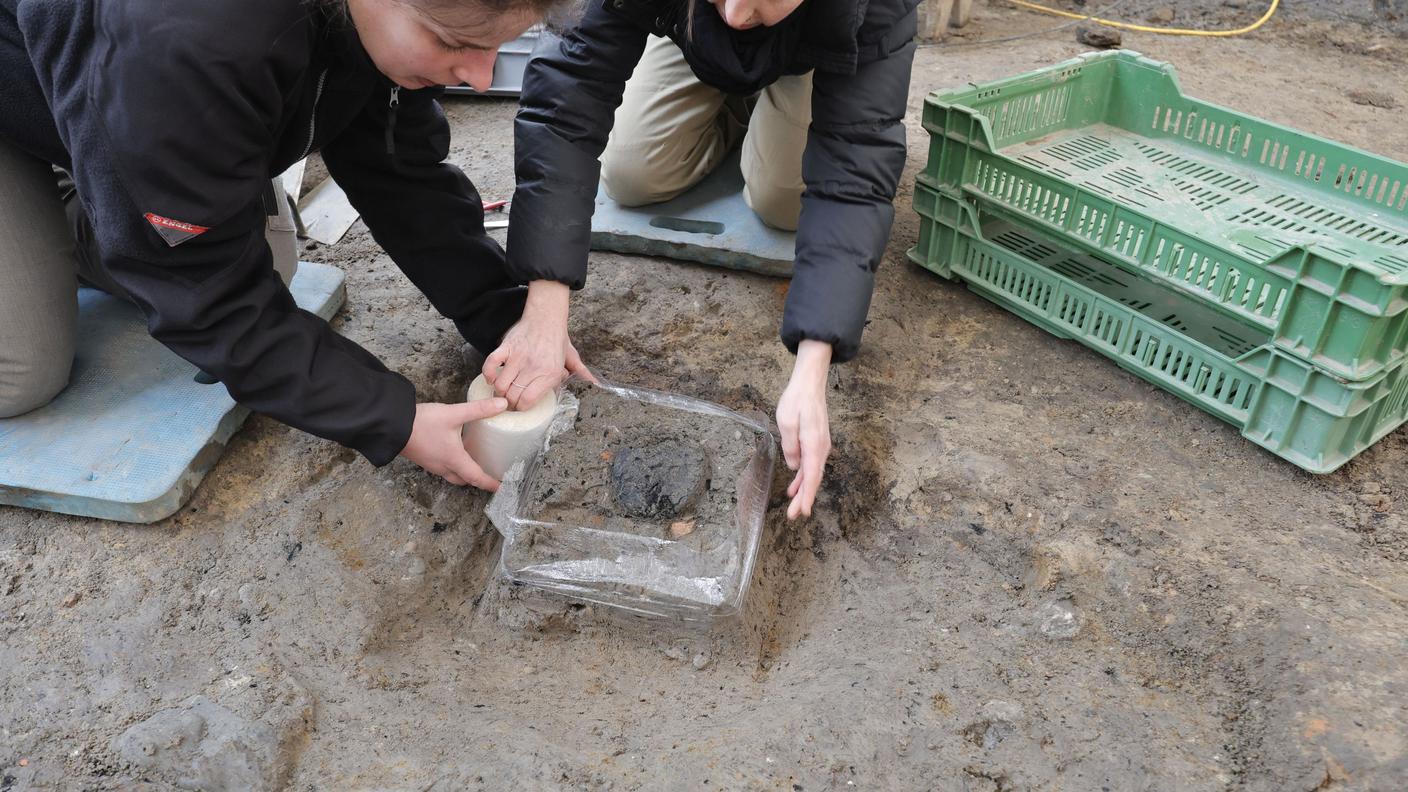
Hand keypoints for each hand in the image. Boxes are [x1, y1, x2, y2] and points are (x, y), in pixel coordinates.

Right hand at [400, 398, 507, 488]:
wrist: (391, 425)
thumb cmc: (422, 423)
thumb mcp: (453, 414)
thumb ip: (478, 409)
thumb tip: (502, 404)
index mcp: (454, 460)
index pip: (477, 478)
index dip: (490, 484)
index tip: (502, 487)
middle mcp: (443, 466)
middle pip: (464, 480)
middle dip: (477, 480)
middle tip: (490, 474)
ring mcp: (431, 464)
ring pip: (452, 475)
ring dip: (464, 473)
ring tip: (475, 462)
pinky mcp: (424, 458)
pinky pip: (442, 468)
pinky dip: (453, 465)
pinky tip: (455, 451)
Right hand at [483, 280, 593, 408]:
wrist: (546, 316)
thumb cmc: (558, 339)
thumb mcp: (571, 357)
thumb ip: (580, 372)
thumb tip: (594, 383)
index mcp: (550, 374)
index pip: (528, 401)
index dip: (521, 408)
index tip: (520, 408)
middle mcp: (533, 368)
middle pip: (513, 396)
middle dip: (509, 404)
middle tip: (508, 404)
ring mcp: (518, 358)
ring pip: (501, 384)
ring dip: (499, 392)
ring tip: (501, 393)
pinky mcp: (506, 347)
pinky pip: (491, 364)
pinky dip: (488, 374)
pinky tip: (491, 379)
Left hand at [776, 340, 832, 519]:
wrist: (810, 384)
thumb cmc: (797, 400)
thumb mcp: (786, 422)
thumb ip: (790, 446)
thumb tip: (793, 466)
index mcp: (814, 444)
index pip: (811, 476)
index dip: (807, 496)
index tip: (802, 511)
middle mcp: (820, 448)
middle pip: (813, 478)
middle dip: (804, 498)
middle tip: (794, 515)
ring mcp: (820, 446)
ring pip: (812, 473)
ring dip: (803, 489)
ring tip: (793, 505)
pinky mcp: (816, 442)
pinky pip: (811, 464)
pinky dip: (803, 476)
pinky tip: (795, 485)